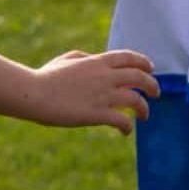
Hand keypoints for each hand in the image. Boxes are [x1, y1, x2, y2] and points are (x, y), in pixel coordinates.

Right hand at [33, 49, 159, 134]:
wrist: (32, 93)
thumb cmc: (45, 77)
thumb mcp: (65, 60)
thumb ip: (84, 58)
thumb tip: (95, 60)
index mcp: (97, 62)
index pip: (129, 58)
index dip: (143, 62)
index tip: (150, 69)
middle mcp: (105, 77)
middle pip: (140, 78)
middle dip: (152, 85)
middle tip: (155, 93)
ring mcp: (103, 95)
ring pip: (136, 100)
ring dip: (144, 108)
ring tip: (145, 116)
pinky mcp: (97, 114)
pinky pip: (122, 121)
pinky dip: (128, 127)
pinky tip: (126, 132)